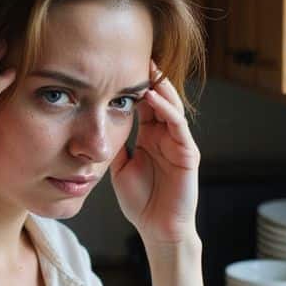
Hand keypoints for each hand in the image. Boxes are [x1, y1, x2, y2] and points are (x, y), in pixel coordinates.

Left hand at [110, 61, 200, 245]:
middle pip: (161, 99)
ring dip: (161, 88)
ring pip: (172, 107)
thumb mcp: (119, 167)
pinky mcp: (189, 155)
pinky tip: (155, 98)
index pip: (145, 104)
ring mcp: (179, 144)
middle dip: (151, 78)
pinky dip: (167, 111)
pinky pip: (179, 127)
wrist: (158, 230)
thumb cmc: (141, 202)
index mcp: (151, 137)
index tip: (118, 65)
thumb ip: (114, 145)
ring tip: (147, 70)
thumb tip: (96, 124)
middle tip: (138, 55)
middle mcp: (167, 136)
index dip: (135, 85)